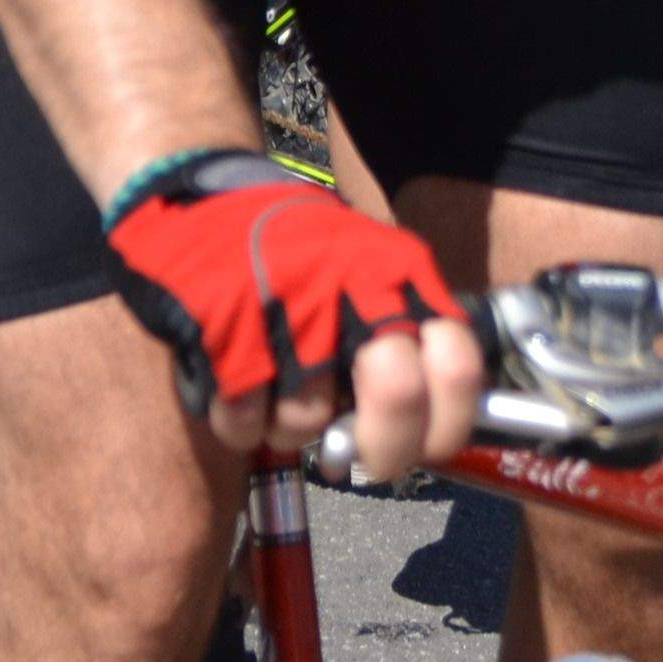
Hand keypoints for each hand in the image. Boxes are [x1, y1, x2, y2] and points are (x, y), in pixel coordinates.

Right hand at [103, 151, 479, 478]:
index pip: (456, 361)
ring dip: (292, 431)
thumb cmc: (297, 253)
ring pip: (309, 419)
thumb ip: (405, 335)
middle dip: (385, 448)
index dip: (449, 423)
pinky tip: (238, 398)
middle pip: (397, 394)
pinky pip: (245, 419)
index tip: (429, 448)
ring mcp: (287, 303)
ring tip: (278, 401)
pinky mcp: (225, 324)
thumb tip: (431, 430)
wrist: (205, 201)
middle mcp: (351, 285)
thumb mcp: (370, 269)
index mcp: (396, 273)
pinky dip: (239, 426)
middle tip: (366, 460)